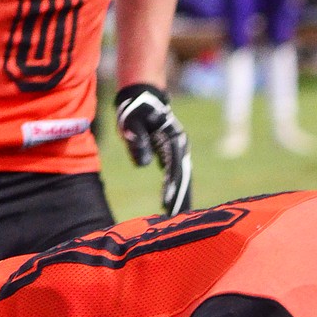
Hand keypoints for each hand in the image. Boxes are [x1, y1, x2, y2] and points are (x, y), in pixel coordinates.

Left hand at [114, 84, 191, 215]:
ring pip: (182, 178)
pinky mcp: (172, 153)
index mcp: (172, 139)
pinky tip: (170, 205)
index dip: (172, 188)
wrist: (142, 97)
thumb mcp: (132, 123)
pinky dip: (175, 190)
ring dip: (181, 197)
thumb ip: (138, 141)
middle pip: (183, 176)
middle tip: (178, 219)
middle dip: (181, 198)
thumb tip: (144, 165)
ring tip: (177, 217)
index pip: (174, 168)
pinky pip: (176, 175)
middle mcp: (180, 146)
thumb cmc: (136, 109)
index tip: (167, 206)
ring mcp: (178, 150)